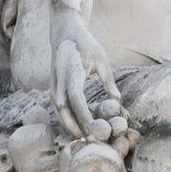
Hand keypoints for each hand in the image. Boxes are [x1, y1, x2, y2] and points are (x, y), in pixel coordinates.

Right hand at [52, 15, 120, 137]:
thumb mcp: (101, 59)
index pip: (76, 97)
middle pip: (63, 108)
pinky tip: (74, 126)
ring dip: (67, 124)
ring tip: (82, 136)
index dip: (83, 115)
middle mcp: (58, 78)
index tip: (94, 128)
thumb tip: (118, 101)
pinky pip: (56, 106)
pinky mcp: (52, 86)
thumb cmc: (86, 44)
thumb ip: (108, 80)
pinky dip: (64, 118)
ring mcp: (52, 83)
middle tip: (88, 139)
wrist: (65, 32)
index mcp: (71, 70)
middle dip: (73, 126)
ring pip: (57, 110)